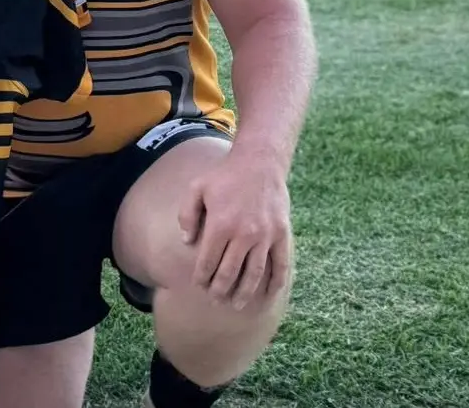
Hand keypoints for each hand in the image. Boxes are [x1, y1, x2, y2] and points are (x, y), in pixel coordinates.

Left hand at [179, 151, 292, 310]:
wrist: (260, 162)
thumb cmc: (225, 176)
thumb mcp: (197, 188)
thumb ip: (187, 215)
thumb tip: (186, 242)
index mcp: (220, 224)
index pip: (208, 261)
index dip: (202, 277)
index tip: (199, 285)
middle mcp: (243, 234)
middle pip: (229, 272)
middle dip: (220, 290)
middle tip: (214, 301)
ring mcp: (265, 236)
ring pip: (254, 274)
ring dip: (244, 292)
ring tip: (236, 305)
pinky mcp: (282, 235)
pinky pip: (280, 264)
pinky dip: (275, 283)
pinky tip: (268, 295)